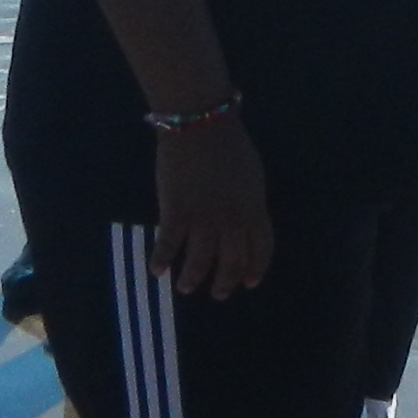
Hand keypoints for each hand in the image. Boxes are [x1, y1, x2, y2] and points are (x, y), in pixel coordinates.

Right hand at [150, 116, 274, 298]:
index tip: (249, 282)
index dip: (256, 269)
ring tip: (186, 287)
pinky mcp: (176, 211)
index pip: (261, 249)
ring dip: (193, 279)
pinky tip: (156, 271)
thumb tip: (244, 224)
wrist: (200, 124)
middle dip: (225, 283)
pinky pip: (169, 244)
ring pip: (200, 261)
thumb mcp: (251, 177)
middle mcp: (231, 220)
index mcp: (254, 209)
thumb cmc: (229, 144)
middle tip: (218, 293)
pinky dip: (161, 260)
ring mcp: (203, 218)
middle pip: (232, 262)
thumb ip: (249, 203)